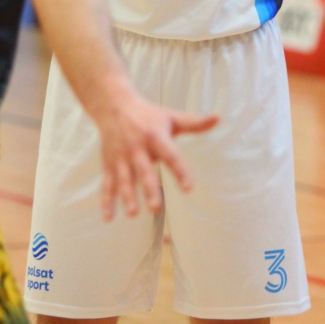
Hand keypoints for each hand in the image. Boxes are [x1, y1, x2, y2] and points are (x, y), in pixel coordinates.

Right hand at [97, 84, 216, 220]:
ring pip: (124, 179)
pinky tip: (108, 218)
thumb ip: (194, 123)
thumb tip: (218, 117)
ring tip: (133, 213)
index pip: (170, 155)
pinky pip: (107, 184)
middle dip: (149, 189)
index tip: (189, 188)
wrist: (113, 105)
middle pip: (144, 170)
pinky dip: (106, 201)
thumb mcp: (171, 117)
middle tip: (156, 208)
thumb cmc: (148, 114)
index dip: (180, 171)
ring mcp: (121, 157)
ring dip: (127, 196)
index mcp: (155, 136)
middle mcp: (137, 148)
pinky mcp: (109, 164)